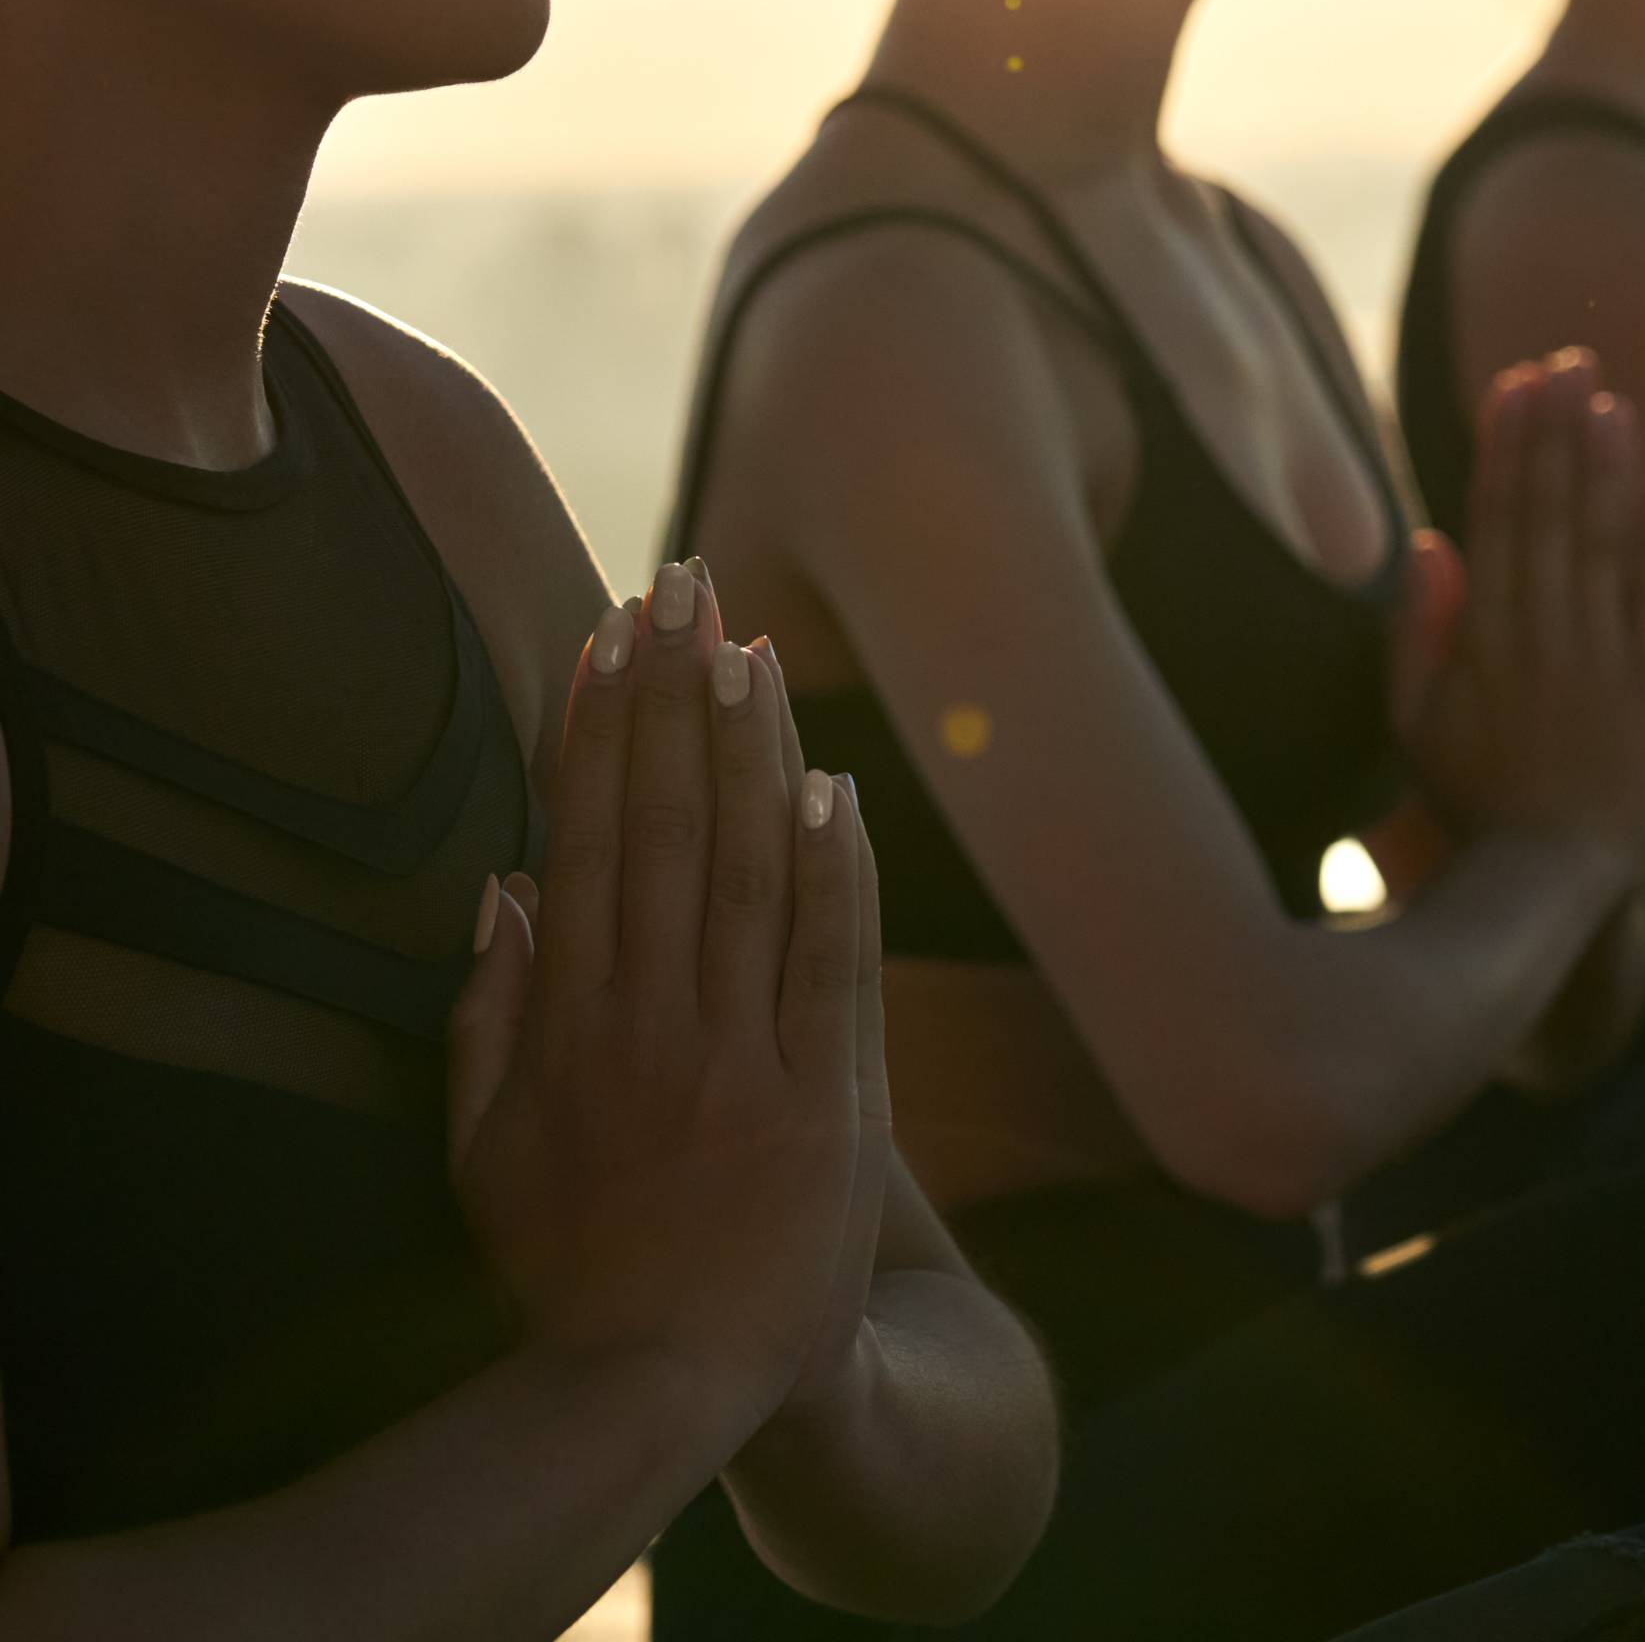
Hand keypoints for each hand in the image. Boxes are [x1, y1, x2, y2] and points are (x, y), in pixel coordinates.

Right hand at [445, 564, 868, 1428]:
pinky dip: (834, 871)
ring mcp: (743, 1060)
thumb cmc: (572, 1265)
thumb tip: (503, 889)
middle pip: (664, 827)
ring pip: (747, 872)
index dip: (598, 730)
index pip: (586, 841)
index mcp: (567, 1027)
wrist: (676, 1387)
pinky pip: (830, 963)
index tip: (608, 634)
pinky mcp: (829, 1101)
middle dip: (669, 697)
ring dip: (747, 751)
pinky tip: (833, 783)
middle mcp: (650, 1024)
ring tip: (745, 645)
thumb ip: (483, 1021)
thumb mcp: (482, 1156)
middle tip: (679, 584)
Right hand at [1392, 349, 1644, 866]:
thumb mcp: (1408, 722)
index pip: (1498, 523)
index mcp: (1484, 644)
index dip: (1507, 448)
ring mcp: (1609, 664)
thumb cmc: (1467, 794)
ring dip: (1611, 470)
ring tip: (1611, 400)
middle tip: (1566, 362)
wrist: (1555, 877)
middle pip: (1555, 519)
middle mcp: (1550, 643)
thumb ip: (1413, 633)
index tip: (1512, 383)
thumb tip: (1429, 542)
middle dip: (1559, 435)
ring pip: (1610, 549)